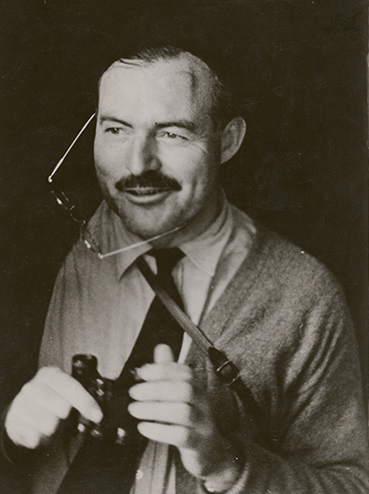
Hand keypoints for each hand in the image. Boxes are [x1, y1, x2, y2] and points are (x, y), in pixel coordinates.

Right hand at [5, 367, 102, 448]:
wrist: (21, 412)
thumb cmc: (49, 402)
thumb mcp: (64, 393)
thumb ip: (81, 398)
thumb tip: (98, 412)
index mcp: (51, 375)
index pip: (71, 387)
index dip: (86, 402)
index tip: (97, 415)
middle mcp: (34, 386)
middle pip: (62, 407)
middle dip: (66, 416)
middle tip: (62, 416)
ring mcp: (21, 403)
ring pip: (49, 424)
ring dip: (53, 429)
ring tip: (49, 423)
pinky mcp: (14, 421)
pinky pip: (36, 437)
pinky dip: (40, 438)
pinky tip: (38, 430)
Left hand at [128, 344, 240, 490]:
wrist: (212, 452)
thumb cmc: (192, 419)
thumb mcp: (182, 394)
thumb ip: (170, 372)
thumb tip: (162, 347)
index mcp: (198, 387)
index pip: (185, 372)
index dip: (163, 369)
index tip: (142, 372)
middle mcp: (203, 402)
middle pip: (184, 389)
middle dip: (156, 389)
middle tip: (134, 392)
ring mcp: (202, 423)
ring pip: (183, 412)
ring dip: (155, 409)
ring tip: (134, 409)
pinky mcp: (198, 444)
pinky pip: (181, 435)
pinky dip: (160, 430)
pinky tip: (144, 427)